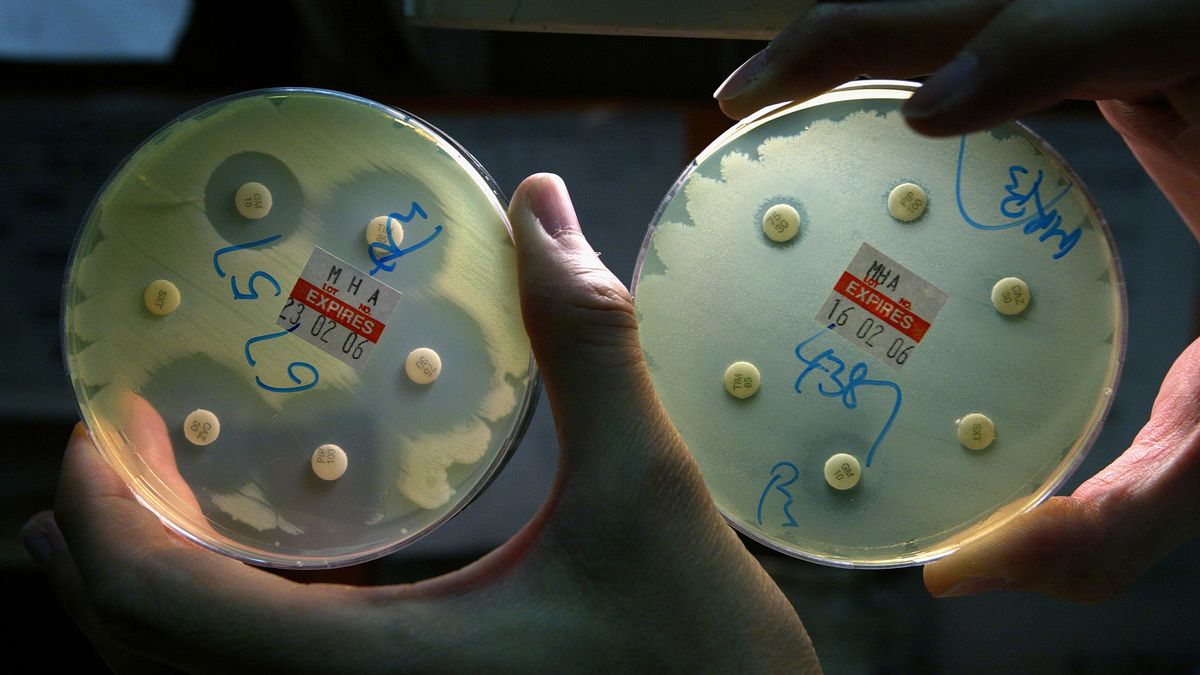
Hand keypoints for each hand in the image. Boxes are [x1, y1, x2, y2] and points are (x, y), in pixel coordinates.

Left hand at [22, 175, 819, 671]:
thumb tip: (542, 212)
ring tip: (145, 506)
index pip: (163, 607)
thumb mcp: (648, 492)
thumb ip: (587, 350)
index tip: (108, 419)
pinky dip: (212, 633)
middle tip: (115, 446)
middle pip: (141, 658)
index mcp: (379, 670)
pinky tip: (256, 576)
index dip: (101, 510)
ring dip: (141, 599)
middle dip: (96, 549)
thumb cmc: (701, 656)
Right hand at [715, 0, 1199, 601]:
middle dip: (864, 26)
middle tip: (748, 101)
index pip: (1110, 25)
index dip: (1018, 47)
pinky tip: (834, 113)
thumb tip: (962, 566)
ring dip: (858, 31)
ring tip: (762, 97)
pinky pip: (974, 29)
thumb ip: (1135, 511)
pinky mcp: (1099, 46)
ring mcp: (1124, 30)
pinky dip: (889, 55)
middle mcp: (1161, 30)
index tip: (917, 121)